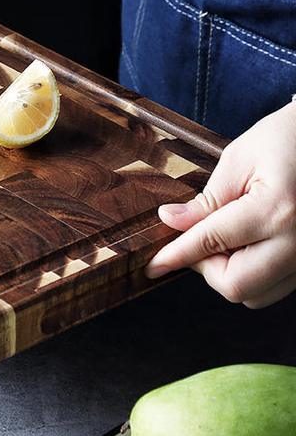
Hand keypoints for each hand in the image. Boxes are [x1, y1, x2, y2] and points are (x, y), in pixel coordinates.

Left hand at [146, 102, 295, 307]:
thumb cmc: (285, 139)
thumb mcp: (239, 159)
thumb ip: (207, 199)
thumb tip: (170, 221)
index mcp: (277, 208)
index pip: (211, 242)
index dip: (176, 255)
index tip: (153, 265)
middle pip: (236, 285)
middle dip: (204, 268)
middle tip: (195, 240)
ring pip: (256, 295)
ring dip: (229, 273)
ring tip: (225, 236)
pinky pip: (275, 287)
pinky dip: (252, 274)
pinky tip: (246, 243)